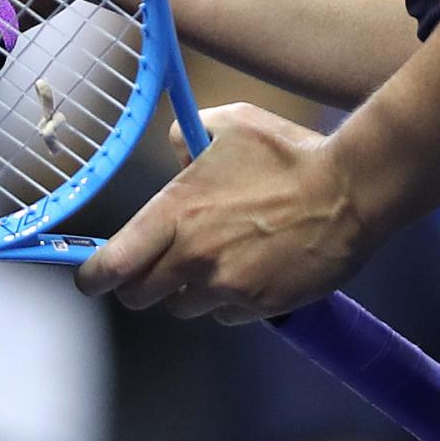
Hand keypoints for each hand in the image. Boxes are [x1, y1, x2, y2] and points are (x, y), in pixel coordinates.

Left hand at [74, 103, 373, 322]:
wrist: (349, 190)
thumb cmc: (288, 153)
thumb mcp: (228, 125)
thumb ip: (187, 136)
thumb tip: (176, 155)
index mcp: (176, 213)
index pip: (112, 264)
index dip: (93, 276)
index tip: (90, 277)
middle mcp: (193, 256)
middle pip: (139, 295)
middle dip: (141, 284)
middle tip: (155, 267)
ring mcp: (227, 286)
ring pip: (184, 307)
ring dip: (190, 290)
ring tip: (220, 258)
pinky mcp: (259, 306)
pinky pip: (227, 315)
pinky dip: (230, 301)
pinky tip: (251, 270)